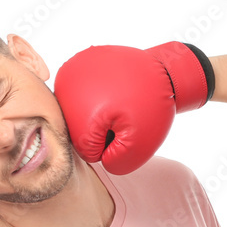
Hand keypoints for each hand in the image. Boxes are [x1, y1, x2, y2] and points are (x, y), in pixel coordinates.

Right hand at [53, 42, 213, 173]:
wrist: (161, 70)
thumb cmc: (151, 107)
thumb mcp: (142, 144)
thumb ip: (119, 162)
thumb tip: (99, 159)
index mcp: (77, 114)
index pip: (86, 150)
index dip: (110, 145)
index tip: (123, 127)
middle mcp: (65, 91)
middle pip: (77, 130)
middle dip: (101, 129)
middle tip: (122, 114)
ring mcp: (68, 73)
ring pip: (76, 112)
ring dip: (97, 113)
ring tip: (117, 101)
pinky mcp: (75, 63)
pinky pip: (80, 93)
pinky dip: (95, 96)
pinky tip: (112, 90)